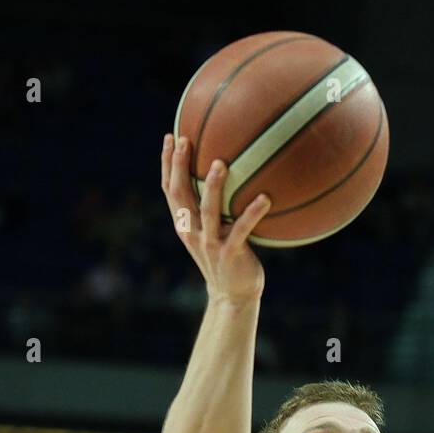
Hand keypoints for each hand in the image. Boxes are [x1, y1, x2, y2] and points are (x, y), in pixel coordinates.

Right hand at [160, 133, 270, 303]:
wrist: (233, 296)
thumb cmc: (228, 258)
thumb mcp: (215, 232)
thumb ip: (214, 208)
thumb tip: (229, 173)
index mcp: (185, 225)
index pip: (170, 190)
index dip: (168, 164)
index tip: (171, 136)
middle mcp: (192, 232)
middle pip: (180, 195)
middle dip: (179, 166)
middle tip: (184, 140)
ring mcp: (210, 244)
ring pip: (207, 211)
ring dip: (212, 186)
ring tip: (220, 163)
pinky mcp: (230, 254)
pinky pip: (242, 230)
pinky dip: (253, 214)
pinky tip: (265, 198)